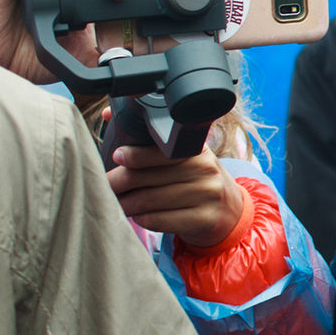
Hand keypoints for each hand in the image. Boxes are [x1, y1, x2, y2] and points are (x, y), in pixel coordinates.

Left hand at [107, 143, 244, 248]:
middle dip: (118, 183)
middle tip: (105, 186)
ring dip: (126, 204)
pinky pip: (159, 220)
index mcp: (197, 150)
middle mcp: (205, 170)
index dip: (136, 155)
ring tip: (117, 202)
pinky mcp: (202, 220)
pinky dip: (141, 219)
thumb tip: (106, 114)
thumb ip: (151, 142)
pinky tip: (138, 215)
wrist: (230, 212)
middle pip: (148, 178)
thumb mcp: (186, 158)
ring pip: (149, 201)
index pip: (162, 151)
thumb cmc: (197, 181)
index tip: (117, 156)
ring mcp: (206, 196)